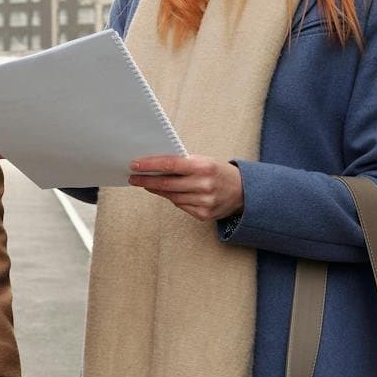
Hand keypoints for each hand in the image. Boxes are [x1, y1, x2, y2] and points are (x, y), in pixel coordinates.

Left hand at [128, 154, 243, 222]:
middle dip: (146, 180)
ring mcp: (204, 202)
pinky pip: (180, 206)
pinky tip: (169, 193)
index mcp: (204, 167)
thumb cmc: (218, 172)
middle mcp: (204, 185)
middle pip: (167, 184)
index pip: (170, 165)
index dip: (150, 165)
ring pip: (172, 196)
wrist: (243, 192)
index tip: (135, 165)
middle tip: (133, 177)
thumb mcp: (203, 161)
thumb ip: (182, 164)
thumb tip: (153, 165)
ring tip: (148, 184)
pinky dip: (173, 198)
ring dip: (157, 190)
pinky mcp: (204, 215)